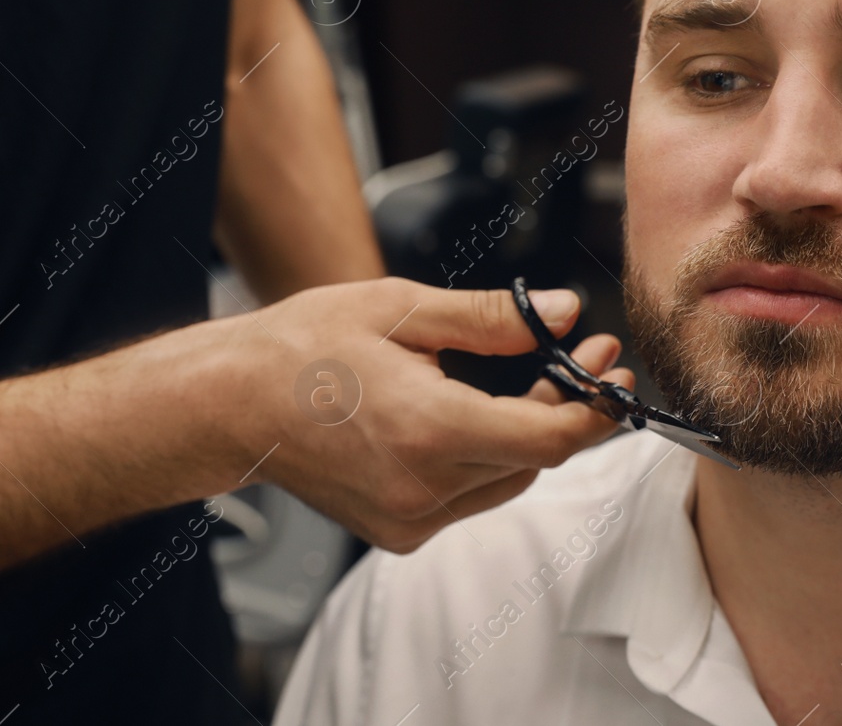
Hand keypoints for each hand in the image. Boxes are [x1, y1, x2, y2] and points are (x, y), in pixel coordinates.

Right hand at [210, 277, 633, 552]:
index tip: (610, 365)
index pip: (550, 437)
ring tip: (531, 379)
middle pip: (536, 458)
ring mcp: (409, 519)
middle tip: (581, 355)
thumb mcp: (403, 309)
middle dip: (567, 407)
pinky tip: (477, 416)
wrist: (231, 406)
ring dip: (530, 433)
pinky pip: (471, 497)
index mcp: (428, 430)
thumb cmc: (304, 347)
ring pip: (509, 481)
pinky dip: (489, 458)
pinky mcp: (397, 532)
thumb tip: (566, 311)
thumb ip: (493, 317)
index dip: (594, 405)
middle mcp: (423, 489)